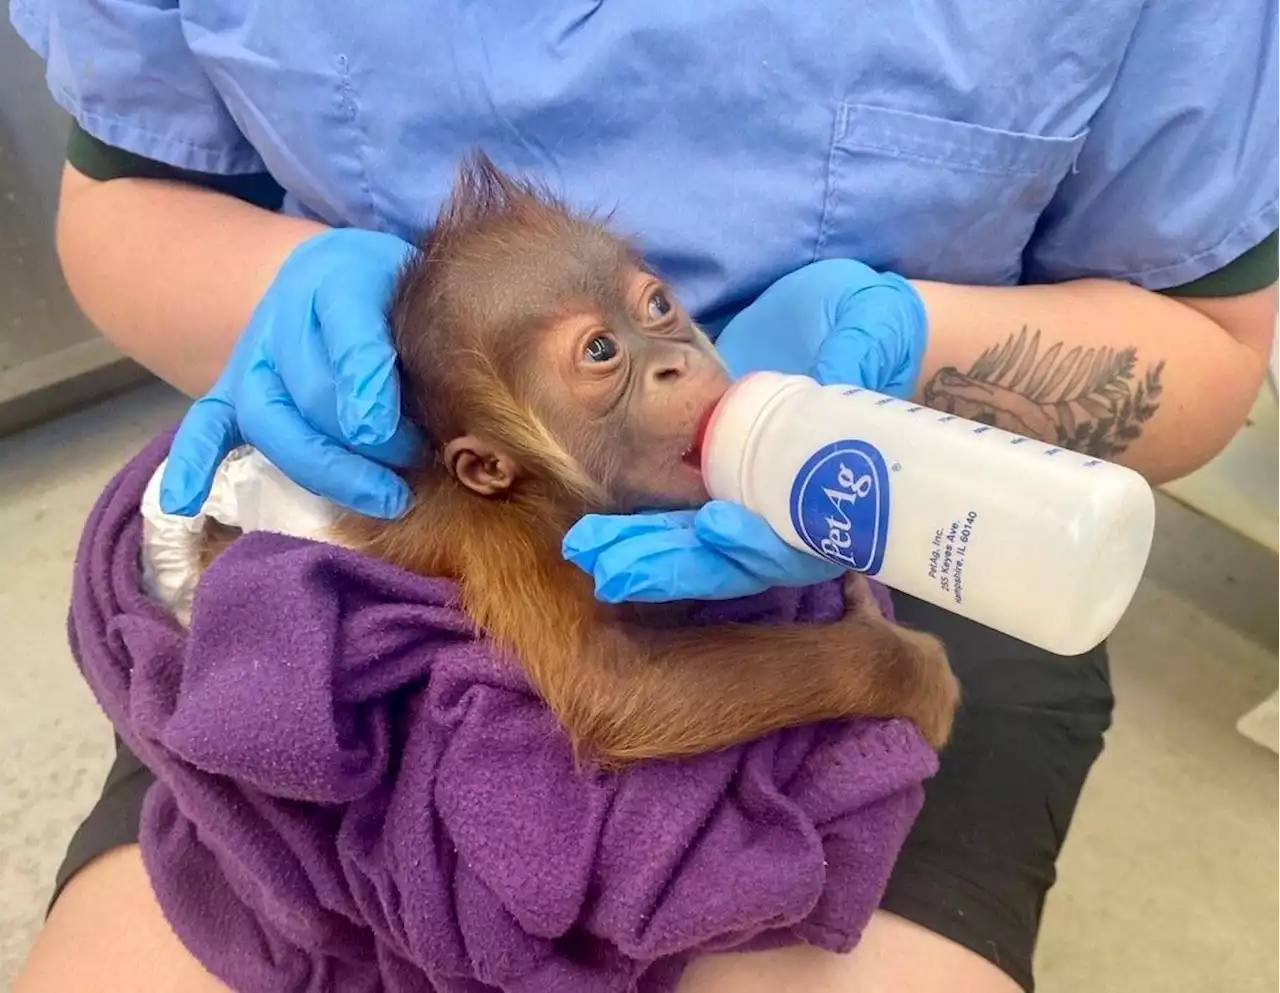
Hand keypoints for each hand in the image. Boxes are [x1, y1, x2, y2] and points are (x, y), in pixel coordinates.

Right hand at [159, 228, 422, 518]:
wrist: (338, 276)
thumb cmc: (394, 294)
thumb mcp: (420, 295)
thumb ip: (427, 341)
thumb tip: (434, 420)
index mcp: (338, 278)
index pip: (348, 330)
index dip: (366, 384)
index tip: (386, 430)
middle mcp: (285, 318)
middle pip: (308, 390)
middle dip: (360, 442)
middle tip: (412, 467)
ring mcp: (253, 360)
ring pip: (269, 418)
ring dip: (322, 466)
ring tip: (382, 497)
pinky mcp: (233, 393)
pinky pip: (204, 426)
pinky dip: (191, 464)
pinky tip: (183, 503)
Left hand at [562, 258, 927, 602]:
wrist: (853, 319)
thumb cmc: (881, 330)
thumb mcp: (876, 334)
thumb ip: (859, 354)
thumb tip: (841, 368)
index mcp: (843, 494)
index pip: (799, 540)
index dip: (760, 543)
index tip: (716, 526)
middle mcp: (794, 507)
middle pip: (737, 557)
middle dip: (678, 562)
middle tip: (616, 566)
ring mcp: (754, 494)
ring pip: (700, 544)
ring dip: (646, 551)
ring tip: (592, 553)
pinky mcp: (720, 472)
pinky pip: (679, 511)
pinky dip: (641, 525)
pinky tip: (597, 532)